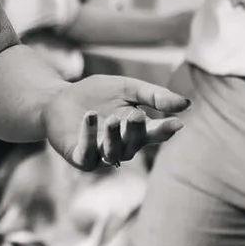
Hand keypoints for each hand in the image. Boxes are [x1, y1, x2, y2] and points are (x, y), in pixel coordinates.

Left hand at [43, 76, 188, 171]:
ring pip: (112, 153)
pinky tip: (90, 117)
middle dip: (136, 132)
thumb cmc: (96, 94)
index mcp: (135, 132)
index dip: (165, 131)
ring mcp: (99, 154)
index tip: (177, 123)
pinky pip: (87, 153)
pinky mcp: (78, 157)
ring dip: (114, 137)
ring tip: (113, 118)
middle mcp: (120, 147)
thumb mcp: (127, 88)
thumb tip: (187, 104)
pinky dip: (89, 137)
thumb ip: (154, 96)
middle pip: (134, 145)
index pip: (154, 135)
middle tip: (137, 114)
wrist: (57, 98)